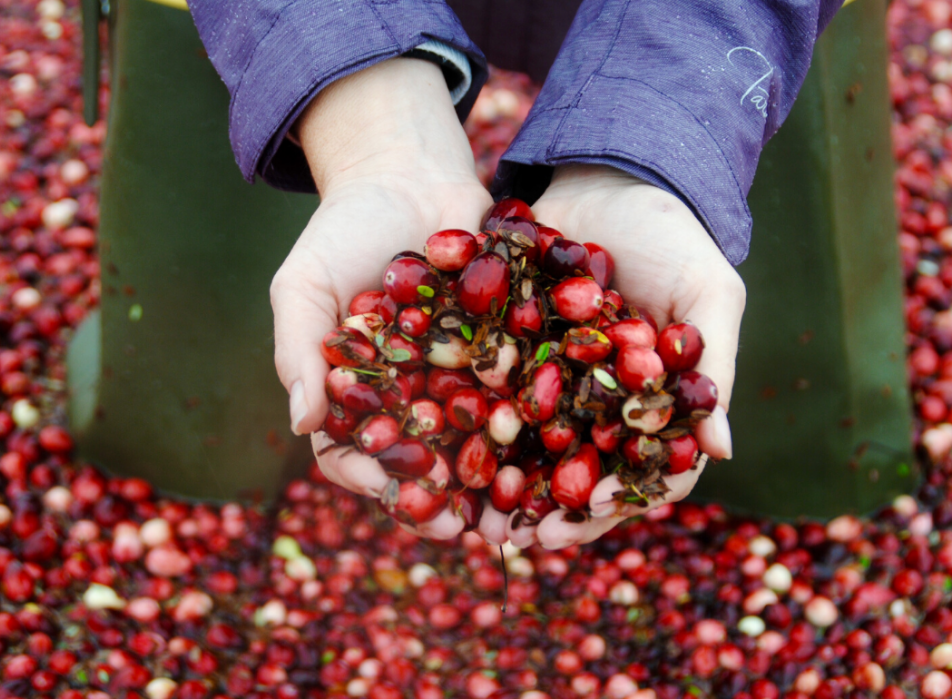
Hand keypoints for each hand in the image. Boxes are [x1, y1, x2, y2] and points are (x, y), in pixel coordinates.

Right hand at [271, 58, 494, 539]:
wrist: (410, 173)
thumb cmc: (344, 228)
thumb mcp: (304, 283)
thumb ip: (298, 350)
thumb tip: (302, 423)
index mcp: (355, 392)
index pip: (353, 451)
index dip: (370, 477)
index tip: (392, 491)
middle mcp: (408, 395)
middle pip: (420, 461)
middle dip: (439, 497)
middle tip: (462, 526)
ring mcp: (457, 377)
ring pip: (474, 441)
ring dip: (492, 479)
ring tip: (513, 512)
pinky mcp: (504, 351)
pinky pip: (518, 394)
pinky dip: (533, 424)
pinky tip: (554, 447)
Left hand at [494, 164, 745, 549]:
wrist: (610, 176)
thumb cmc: (674, 236)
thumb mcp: (708, 294)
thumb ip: (715, 368)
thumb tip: (723, 450)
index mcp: (652, 402)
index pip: (644, 468)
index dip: (622, 496)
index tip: (589, 508)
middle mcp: (602, 403)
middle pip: (581, 472)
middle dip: (554, 509)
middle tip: (522, 535)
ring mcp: (556, 381)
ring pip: (533, 448)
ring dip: (508, 484)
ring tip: (478, 514)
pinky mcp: (513, 352)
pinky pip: (493, 396)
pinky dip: (475, 426)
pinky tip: (449, 445)